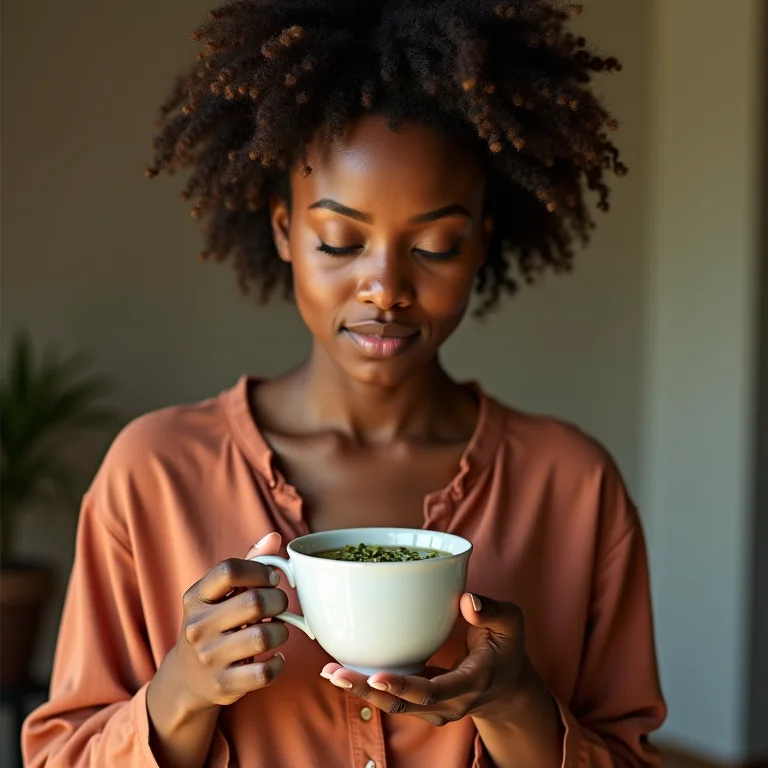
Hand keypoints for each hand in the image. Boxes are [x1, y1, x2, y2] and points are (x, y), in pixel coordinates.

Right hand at [172, 532, 289, 711]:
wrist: (188, 679)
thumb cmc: (214, 625)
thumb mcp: (220, 595)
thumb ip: (247, 564)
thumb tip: (273, 536)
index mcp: (195, 598)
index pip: (228, 569)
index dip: (259, 570)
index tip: (271, 579)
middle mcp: (197, 627)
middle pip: (254, 602)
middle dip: (278, 600)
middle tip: (279, 605)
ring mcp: (209, 658)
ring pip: (263, 636)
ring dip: (281, 631)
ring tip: (277, 629)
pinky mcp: (223, 685)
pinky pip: (264, 672)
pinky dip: (278, 663)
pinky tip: (276, 656)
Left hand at [321, 593, 526, 726]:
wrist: (507, 686)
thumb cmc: (506, 647)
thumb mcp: (511, 623)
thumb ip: (492, 611)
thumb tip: (467, 600)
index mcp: (472, 682)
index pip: (434, 691)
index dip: (405, 686)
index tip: (378, 676)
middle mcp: (449, 703)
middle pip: (403, 704)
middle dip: (368, 691)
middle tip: (335, 674)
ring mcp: (433, 707)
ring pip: (393, 705)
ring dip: (360, 690)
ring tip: (329, 672)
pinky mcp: (420, 702)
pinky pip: (392, 698)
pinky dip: (367, 686)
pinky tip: (342, 671)